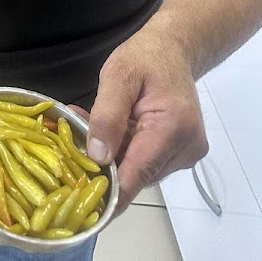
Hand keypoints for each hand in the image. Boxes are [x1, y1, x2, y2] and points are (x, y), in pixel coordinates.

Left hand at [85, 28, 207, 213]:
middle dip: (105, 164)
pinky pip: (146, 160)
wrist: (174, 50)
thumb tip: (99, 157)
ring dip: (115, 155)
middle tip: (74, 142)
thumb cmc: (146, 57)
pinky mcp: (181, 153)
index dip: (112, 195)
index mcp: (173, 128)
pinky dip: (126, 149)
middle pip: (137, 173)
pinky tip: (111, 131)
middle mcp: (186, 148)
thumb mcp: (118, 76)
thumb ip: (107, 116)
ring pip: (140, 169)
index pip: (138, 174)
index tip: (86, 210)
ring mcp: (186, 153)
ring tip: (91, 129)